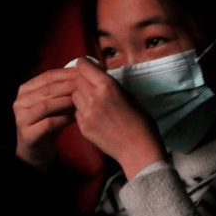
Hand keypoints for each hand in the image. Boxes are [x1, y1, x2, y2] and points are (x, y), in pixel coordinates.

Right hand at [13, 68, 76, 170]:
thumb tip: (85, 73)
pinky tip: (75, 117)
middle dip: (69, 87)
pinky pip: (48, 123)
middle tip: (87, 86)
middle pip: (48, 90)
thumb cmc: (48, 123)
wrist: (36, 150)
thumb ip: (63, 89)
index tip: (85, 73)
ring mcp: (21, 118)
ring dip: (66, 102)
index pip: (48, 76)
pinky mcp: (27, 134)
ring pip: (47, 105)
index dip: (67, 74)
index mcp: (25, 90)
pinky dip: (63, 119)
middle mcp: (20, 102)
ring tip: (83, 101)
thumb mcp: (54, 103)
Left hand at [71, 58, 165, 179]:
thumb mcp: (130, 96)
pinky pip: (77, 112)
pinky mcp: (83, 127)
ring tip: (94, 101)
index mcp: (108, 86)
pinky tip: (96, 116)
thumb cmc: (141, 123)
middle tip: (91, 84)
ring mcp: (86, 114)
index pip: (84, 66)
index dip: (84, 65)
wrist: (138, 149)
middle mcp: (94, 98)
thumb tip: (100, 78)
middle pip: (76, 80)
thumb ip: (112, 86)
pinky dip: (82, 110)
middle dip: (82, 80)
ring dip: (80, 95)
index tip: (86, 66)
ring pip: (74, 96)